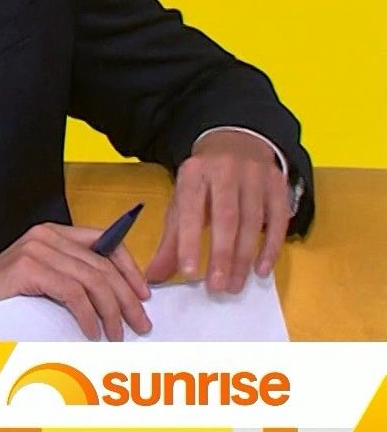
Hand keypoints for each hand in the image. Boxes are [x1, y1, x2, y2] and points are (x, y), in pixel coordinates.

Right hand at [0, 222, 151, 340]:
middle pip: (104, 265)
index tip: (144, 296)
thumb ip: (75, 279)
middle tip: (140, 324)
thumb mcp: (46, 283)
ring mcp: (36, 249)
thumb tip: (120, 298)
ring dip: (111, 312)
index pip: (106, 242)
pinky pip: (73, 293)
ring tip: (116, 334)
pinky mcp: (28, 267)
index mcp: (52, 234)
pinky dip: (88, 316)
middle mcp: (45, 235)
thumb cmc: (4, 303)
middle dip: (128, 298)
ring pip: (93, 280)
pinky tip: (92, 331)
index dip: (130, 270)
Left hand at [143, 130, 290, 292]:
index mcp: (194, 173)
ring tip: (235, 285)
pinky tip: (262, 269)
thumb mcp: (182, 202)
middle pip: (226, 217)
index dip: (189, 241)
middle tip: (217, 287)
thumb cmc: (205, 182)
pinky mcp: (278, 185)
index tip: (188, 271)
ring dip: (244, 257)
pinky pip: (278, 220)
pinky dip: (271, 247)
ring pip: (252, 221)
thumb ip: (171, 240)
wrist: (236, 143)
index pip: (190, 210)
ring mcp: (255, 177)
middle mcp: (225, 171)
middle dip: (221, 255)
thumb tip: (154, 276)